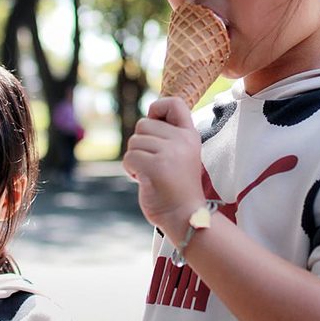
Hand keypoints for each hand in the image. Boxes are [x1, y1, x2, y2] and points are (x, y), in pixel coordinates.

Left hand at [122, 97, 205, 241]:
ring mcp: (170, 153)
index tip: (155, 124)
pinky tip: (145, 181)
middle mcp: (182, 140)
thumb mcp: (180, 155)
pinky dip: (131, 170)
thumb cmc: (177, 188)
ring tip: (151, 174)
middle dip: (140, 144)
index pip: (174, 103)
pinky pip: (129, 158)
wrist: (185, 217)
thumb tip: (146, 119)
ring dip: (135, 159)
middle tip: (154, 164)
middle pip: (143, 124)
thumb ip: (167, 137)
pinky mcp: (156, 166)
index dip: (157, 108)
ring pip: (134, 142)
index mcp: (190, 135)